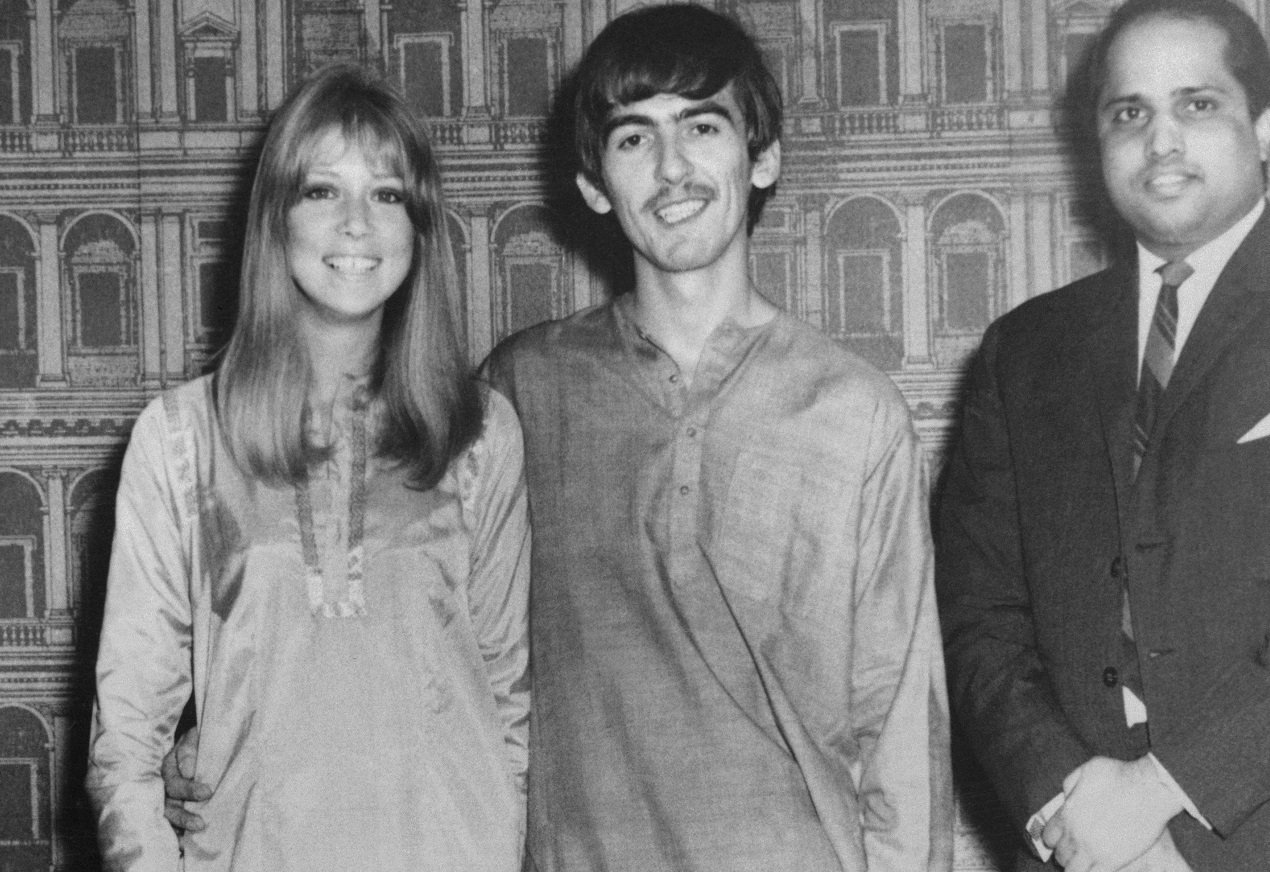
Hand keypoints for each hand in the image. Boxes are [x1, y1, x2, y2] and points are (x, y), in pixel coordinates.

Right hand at [162, 726, 211, 832]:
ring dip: (180, 825)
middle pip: (168, 803)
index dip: (189, 789)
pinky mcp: (170, 805)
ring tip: (196, 832)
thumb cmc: (197, 740)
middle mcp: (162, 783)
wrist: (196, 741)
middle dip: (183, 815)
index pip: (173, 782)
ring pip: (167, 814)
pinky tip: (184, 842)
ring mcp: (164, 795)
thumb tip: (189, 771)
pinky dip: (175, 832)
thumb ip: (190, 750)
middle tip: (201, 823)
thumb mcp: (193, 738)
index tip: (208, 792)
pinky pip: (168, 821)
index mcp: (166, 766)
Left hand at [1042, 756, 1181, 871]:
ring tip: (1085, 862)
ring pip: (1073, 870)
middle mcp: (1075, 835)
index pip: (1048, 836)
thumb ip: (1071, 784)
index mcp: (1067, 814)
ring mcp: (1093, 850)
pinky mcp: (1112, 862)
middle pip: (1060, 855)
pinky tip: (1099, 867)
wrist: (1149, 788)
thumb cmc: (1120, 774)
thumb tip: (1066, 795)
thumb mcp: (1086, 770)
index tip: (1060, 838)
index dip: (1053, 838)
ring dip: (1077, 867)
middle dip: (1065, 853)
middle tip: (1075, 851)